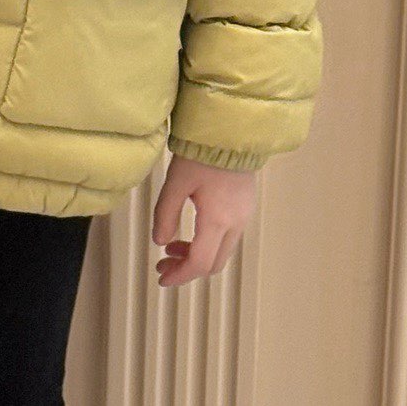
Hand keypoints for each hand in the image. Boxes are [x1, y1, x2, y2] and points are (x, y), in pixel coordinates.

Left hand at [151, 154, 257, 286]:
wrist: (231, 128)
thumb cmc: (201, 152)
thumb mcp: (175, 182)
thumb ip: (165, 214)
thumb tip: (160, 241)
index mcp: (218, 220)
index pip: (199, 263)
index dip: (179, 275)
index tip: (161, 277)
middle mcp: (236, 223)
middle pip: (214, 263)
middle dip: (187, 268)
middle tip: (164, 262)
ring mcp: (244, 215)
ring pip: (222, 251)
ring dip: (198, 255)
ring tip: (173, 246)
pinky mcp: (246, 205)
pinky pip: (228, 236)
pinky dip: (209, 242)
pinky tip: (192, 229)